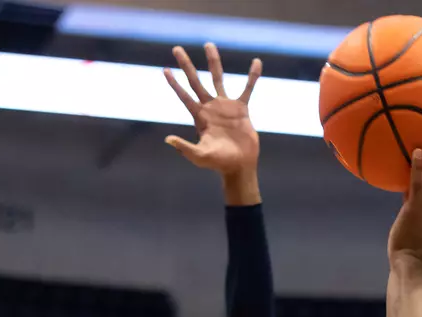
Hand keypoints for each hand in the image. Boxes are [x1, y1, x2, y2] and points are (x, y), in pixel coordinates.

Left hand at [163, 44, 261, 190]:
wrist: (239, 165)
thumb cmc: (219, 163)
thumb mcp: (200, 156)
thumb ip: (185, 147)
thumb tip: (168, 140)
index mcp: (199, 116)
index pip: (184, 96)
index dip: (174, 84)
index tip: (165, 69)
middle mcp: (210, 107)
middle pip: (195, 81)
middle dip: (186, 65)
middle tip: (176, 48)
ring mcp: (225, 106)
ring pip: (218, 78)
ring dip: (213, 62)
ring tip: (208, 45)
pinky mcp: (242, 109)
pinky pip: (247, 89)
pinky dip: (252, 77)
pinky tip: (257, 62)